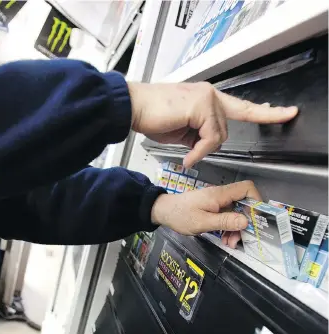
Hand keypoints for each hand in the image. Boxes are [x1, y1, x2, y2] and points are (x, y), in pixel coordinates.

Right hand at [128, 82, 297, 166]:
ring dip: (202, 149)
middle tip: (190, 154)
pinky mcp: (200, 104)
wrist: (133, 107)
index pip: (241, 106)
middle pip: (226, 128)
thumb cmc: (153, 116)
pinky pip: (210, 136)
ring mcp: (207, 97)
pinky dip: (200, 150)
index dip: (264, 112)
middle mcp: (210, 94)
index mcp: (207, 98)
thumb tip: (206, 145)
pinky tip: (188, 155)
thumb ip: (199, 134)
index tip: (285, 113)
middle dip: (209, 145)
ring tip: (186, 154)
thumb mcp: (182, 129)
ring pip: (220, 134)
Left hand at [151, 180, 261, 247]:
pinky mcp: (212, 208)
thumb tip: (246, 221)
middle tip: (239, 239)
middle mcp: (220, 196)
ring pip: (235, 213)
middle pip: (243, 204)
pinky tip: (224, 238)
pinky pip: (226, 217)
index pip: (247, 189)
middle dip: (244, 222)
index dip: (256, 202)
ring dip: (235, 228)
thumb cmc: (180, 215)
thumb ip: (225, 221)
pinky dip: (227, 227)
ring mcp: (216, 202)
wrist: (163, 212)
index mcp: (219, 195)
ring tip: (229, 242)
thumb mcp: (203, 222)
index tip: (255, 220)